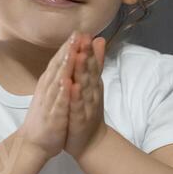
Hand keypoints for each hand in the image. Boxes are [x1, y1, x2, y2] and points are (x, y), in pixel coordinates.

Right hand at [14, 34, 75, 160]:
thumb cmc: (44, 118)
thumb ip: (59, 76)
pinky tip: (67, 83)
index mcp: (49, 84)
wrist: (32, 144)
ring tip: (73, 52)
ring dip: (65, 67)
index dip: (68, 47)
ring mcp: (49, 103)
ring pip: (57, 82)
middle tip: (77, 34)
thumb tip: (64, 60)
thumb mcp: (53, 94)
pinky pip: (58, 104)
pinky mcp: (53, 117)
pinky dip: (63, 93)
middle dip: (67, 51)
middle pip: (58, 67)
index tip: (78, 31)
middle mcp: (48, 90)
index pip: (58, 62)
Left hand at [64, 32, 107, 160]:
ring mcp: (87, 105)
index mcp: (92, 83)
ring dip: (83, 71)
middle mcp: (92, 92)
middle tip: (84, 38)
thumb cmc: (89, 110)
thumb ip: (96, 63)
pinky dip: (76, 96)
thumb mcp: (93, 84)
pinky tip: (73, 86)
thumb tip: (99, 39)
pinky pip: (78, 106)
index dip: (88, 48)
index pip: (91, 62)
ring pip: (85, 86)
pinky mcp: (80, 119)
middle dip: (87, 54)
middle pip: (90, 71)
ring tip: (80, 56)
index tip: (84, 31)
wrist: (91, 142)